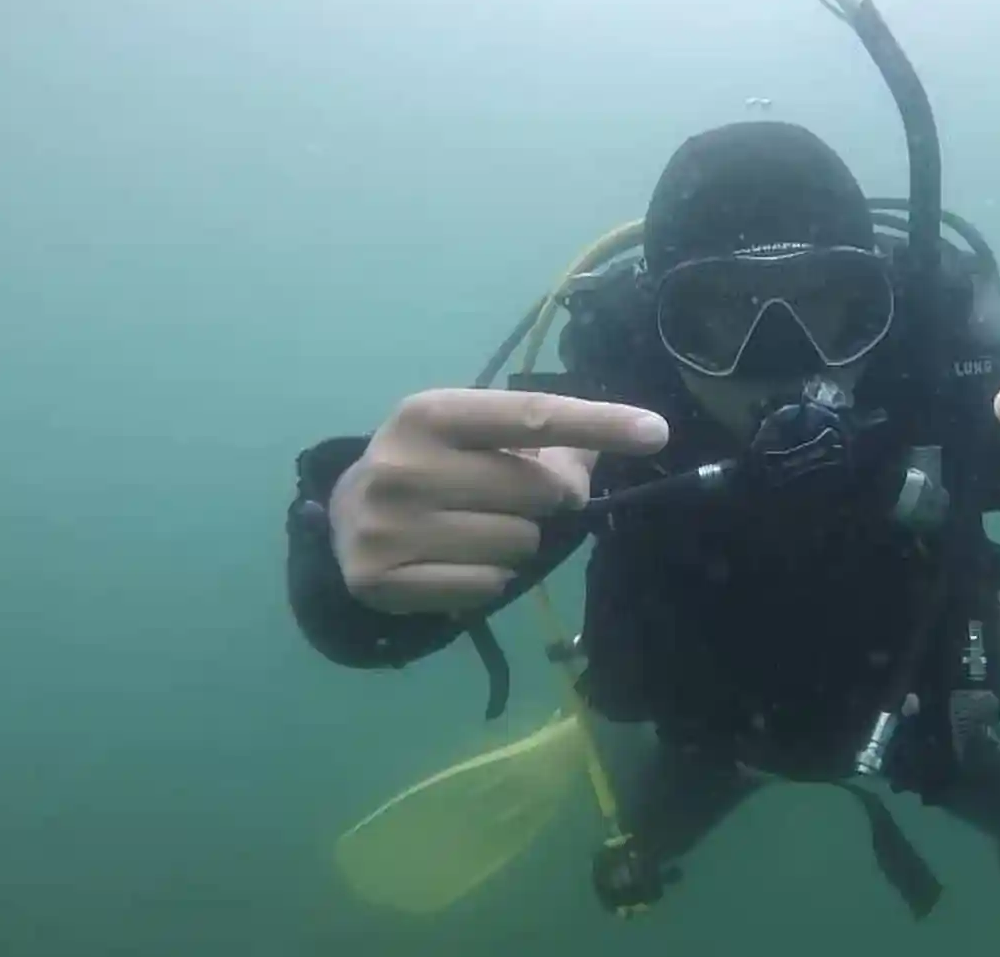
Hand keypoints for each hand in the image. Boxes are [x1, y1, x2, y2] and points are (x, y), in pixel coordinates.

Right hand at [330, 389, 669, 616]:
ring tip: (475, 530)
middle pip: (537, 491)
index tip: (655, 430)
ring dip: (516, 543)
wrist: (345, 519)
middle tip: (510, 500)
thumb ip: (553, 438)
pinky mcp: (381, 579)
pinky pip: (487, 585)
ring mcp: (387, 525)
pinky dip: (489, 578)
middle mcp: (402, 465)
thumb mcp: (476, 435)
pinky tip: (456, 562)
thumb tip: (628, 436)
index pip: (532, 416)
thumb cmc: (433, 469)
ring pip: (519, 544)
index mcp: (429, 413)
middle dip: (546, 500)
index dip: (598, 422)